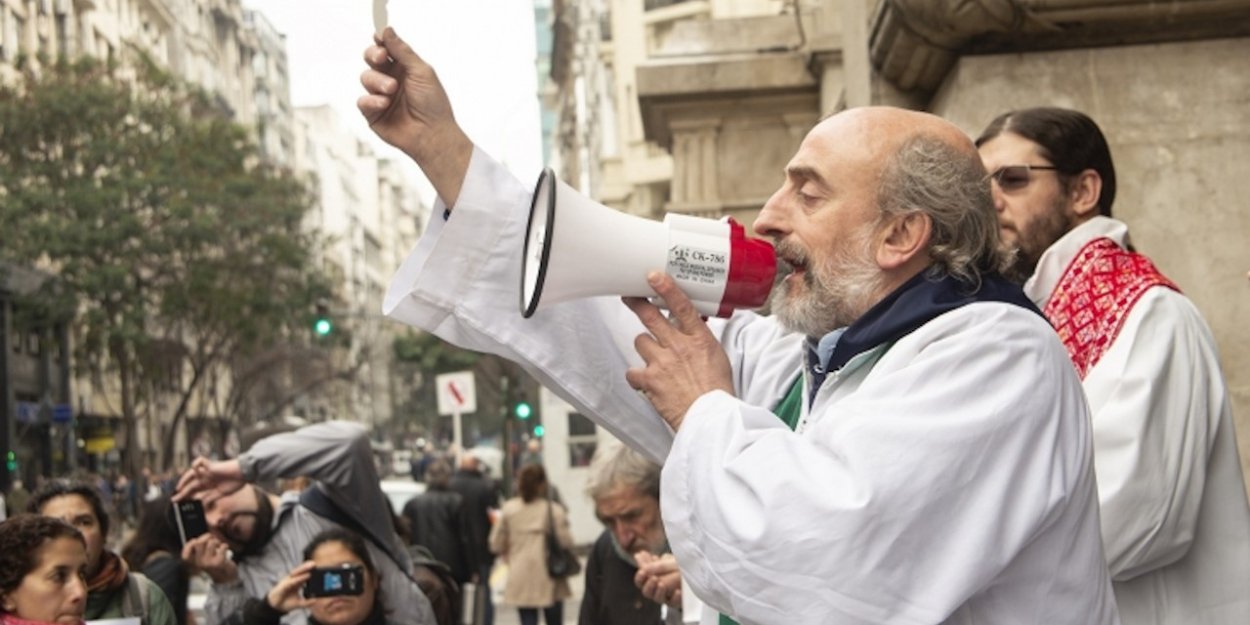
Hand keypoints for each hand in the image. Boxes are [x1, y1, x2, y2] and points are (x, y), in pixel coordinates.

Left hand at [174, 457, 244, 505]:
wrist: (245, 473)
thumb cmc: (237, 481)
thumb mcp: (221, 493)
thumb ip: (211, 498)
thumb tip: (202, 504)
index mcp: (210, 483)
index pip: (195, 490)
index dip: (187, 497)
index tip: (180, 503)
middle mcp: (207, 477)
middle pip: (191, 485)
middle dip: (182, 493)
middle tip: (174, 500)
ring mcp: (208, 471)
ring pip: (191, 474)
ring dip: (184, 480)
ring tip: (178, 488)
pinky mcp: (211, 465)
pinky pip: (199, 462)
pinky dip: (195, 465)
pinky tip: (194, 471)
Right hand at [181, 534, 236, 583]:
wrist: (226, 577)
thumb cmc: (213, 561)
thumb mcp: (203, 556)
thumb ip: (200, 546)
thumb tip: (203, 536)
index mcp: (193, 562)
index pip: (185, 554)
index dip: (189, 545)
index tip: (195, 541)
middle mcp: (199, 563)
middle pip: (198, 542)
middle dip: (206, 537)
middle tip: (212, 540)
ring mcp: (209, 563)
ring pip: (212, 542)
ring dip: (217, 541)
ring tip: (219, 546)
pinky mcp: (219, 562)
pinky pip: (222, 546)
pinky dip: (225, 546)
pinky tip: (225, 550)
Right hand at [267, 561, 315, 613]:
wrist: (275, 607)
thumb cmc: (287, 602)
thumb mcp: (299, 603)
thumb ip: (307, 602)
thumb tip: (316, 600)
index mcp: (297, 582)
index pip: (305, 575)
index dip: (311, 571)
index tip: (320, 568)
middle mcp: (293, 580)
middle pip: (301, 571)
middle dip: (308, 567)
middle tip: (316, 563)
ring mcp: (288, 581)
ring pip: (297, 573)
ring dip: (304, 568)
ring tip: (312, 565)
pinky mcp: (284, 586)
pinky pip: (292, 581)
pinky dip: (299, 578)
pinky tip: (305, 575)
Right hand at [358, 28, 471, 205]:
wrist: (432, 135)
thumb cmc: (433, 104)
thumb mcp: (421, 72)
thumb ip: (403, 51)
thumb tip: (387, 30)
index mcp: (404, 69)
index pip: (386, 49)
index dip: (381, 41)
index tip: (380, 37)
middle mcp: (391, 80)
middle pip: (371, 59)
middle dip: (373, 54)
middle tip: (382, 58)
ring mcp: (380, 96)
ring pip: (366, 78)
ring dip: (377, 81)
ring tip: (392, 90)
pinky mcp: (373, 114)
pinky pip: (362, 101)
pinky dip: (372, 100)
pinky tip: (384, 103)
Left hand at [623, 272, 734, 430]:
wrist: (711, 417)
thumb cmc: (717, 390)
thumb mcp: (717, 356)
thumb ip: (701, 339)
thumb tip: (692, 325)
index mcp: (699, 339)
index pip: (681, 306)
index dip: (666, 288)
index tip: (654, 276)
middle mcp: (678, 346)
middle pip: (650, 317)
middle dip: (637, 304)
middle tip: (630, 297)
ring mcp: (661, 362)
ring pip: (640, 341)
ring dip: (645, 348)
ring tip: (656, 360)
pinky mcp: (649, 380)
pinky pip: (632, 371)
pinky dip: (637, 377)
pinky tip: (645, 382)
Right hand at [634, 551, 682, 607]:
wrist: (693, 571)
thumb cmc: (676, 566)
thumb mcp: (665, 562)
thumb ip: (653, 563)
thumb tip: (638, 555)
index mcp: (650, 579)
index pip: (640, 582)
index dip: (639, 577)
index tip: (643, 571)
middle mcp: (656, 590)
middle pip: (646, 592)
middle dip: (649, 586)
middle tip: (654, 578)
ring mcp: (666, 597)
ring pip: (658, 599)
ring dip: (659, 592)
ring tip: (662, 584)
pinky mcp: (676, 602)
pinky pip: (674, 603)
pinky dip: (675, 598)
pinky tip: (678, 591)